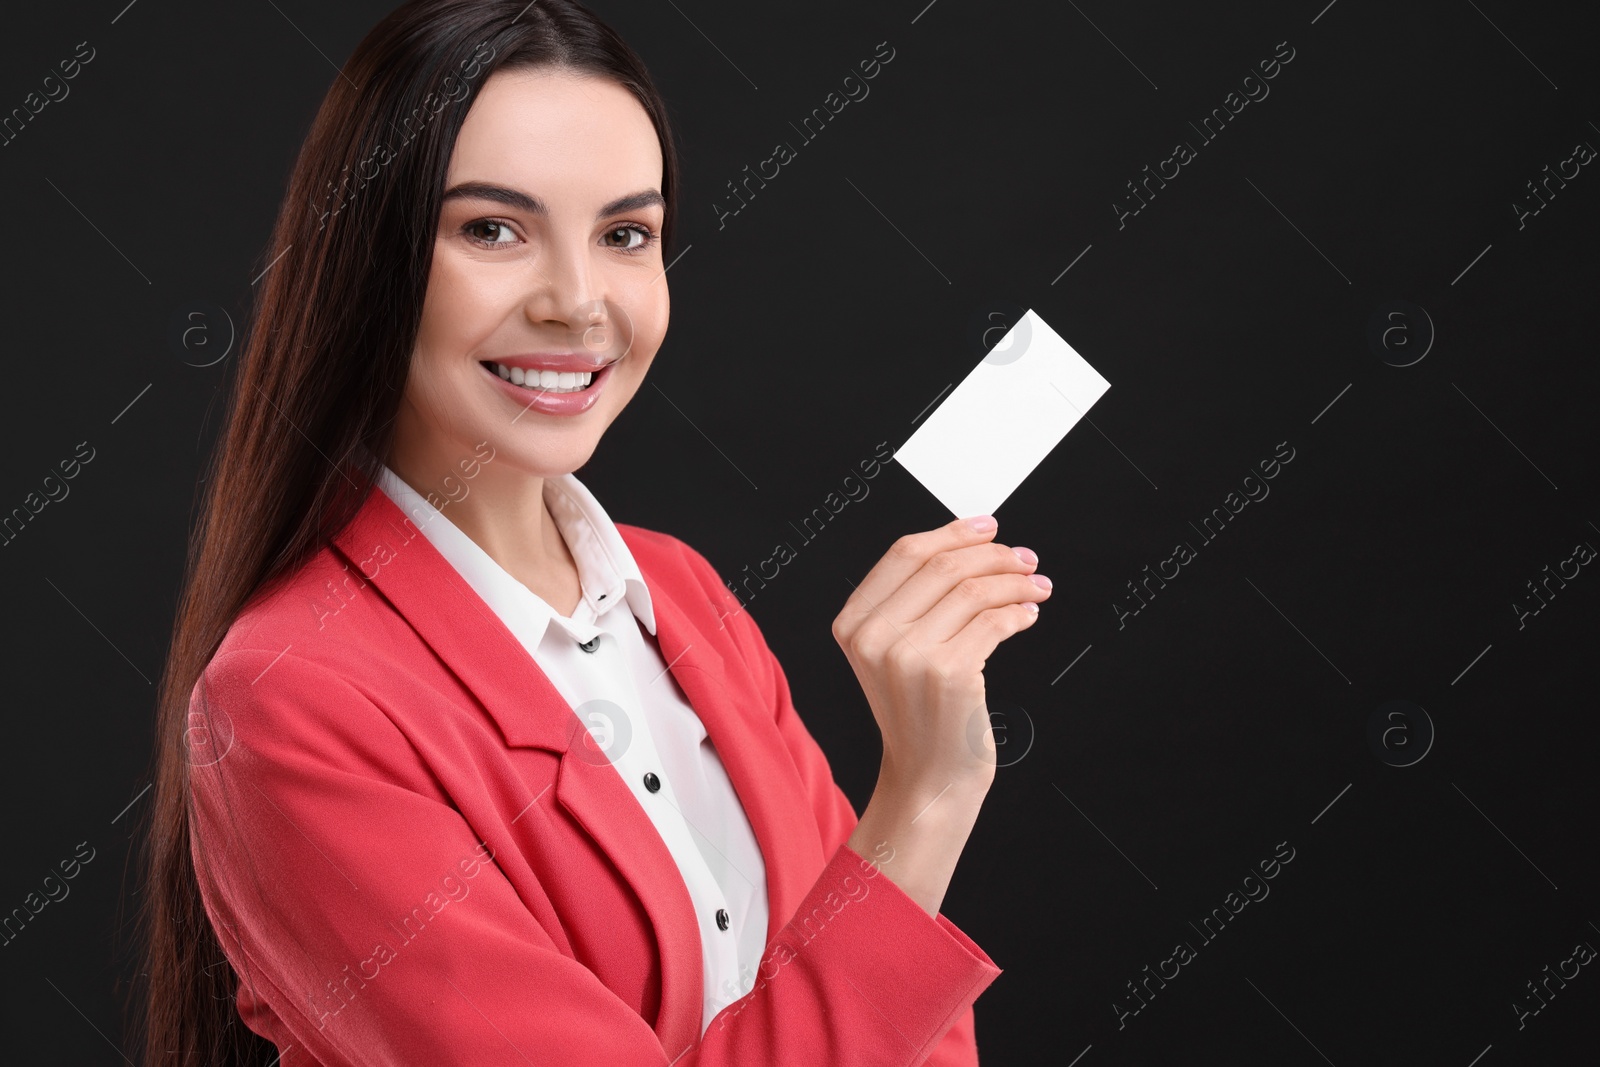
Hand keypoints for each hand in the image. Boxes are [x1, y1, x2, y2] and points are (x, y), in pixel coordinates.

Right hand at [831, 514, 1048, 795]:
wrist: (928, 777)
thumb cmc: (920, 713)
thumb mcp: (895, 652)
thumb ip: (913, 601)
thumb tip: (973, 545)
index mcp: (853, 623)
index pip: (905, 553)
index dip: (953, 533)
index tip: (989, 528)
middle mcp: (874, 636)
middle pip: (943, 566)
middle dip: (993, 556)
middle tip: (1025, 560)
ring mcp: (908, 655)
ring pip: (973, 590)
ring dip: (1014, 583)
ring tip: (1035, 588)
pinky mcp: (948, 673)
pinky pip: (994, 621)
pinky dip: (1019, 612)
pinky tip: (1027, 615)